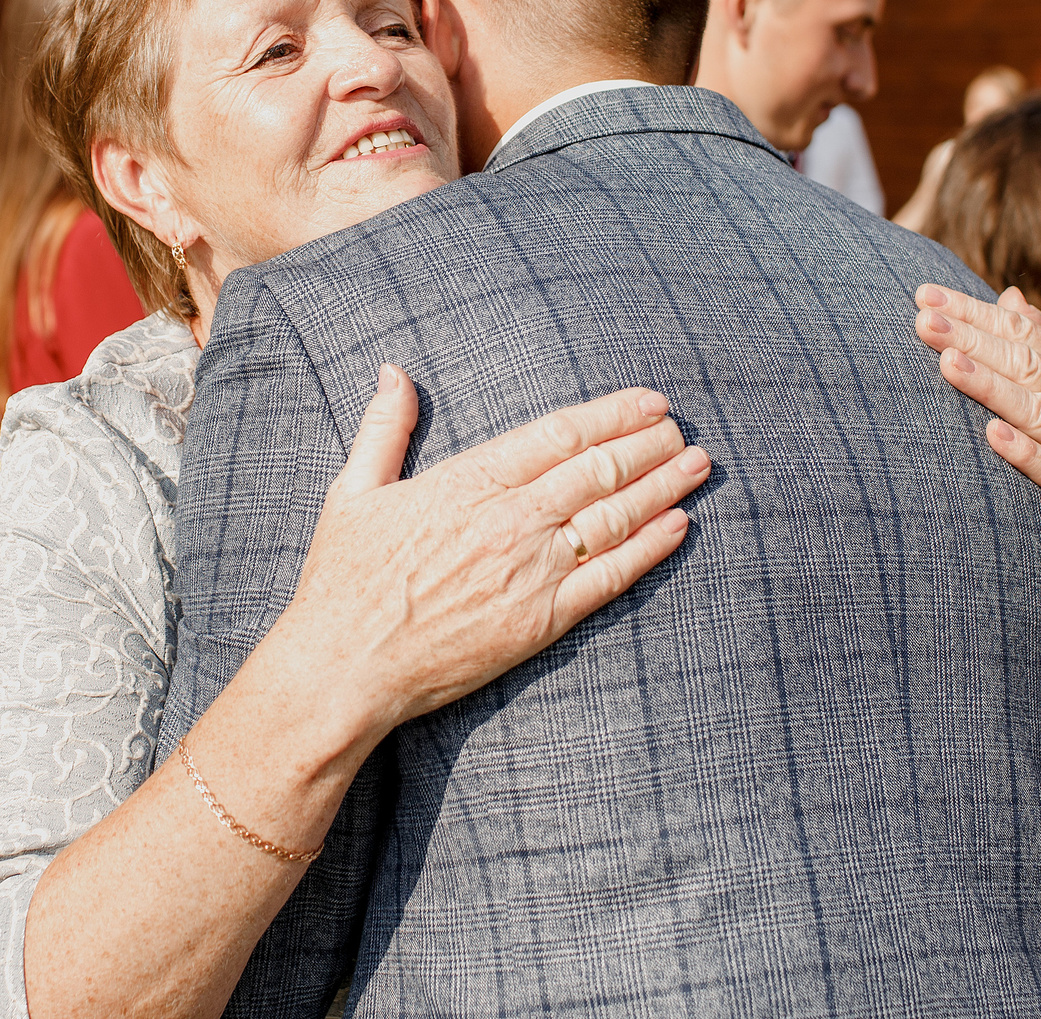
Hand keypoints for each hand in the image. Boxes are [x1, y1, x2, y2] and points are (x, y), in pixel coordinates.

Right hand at [271, 368, 709, 741]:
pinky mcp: (542, 621)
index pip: (559, 433)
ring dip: (662, 488)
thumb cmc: (343, 581)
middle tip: (682, 431)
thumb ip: (384, 427)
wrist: (345, 668)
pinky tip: (679, 527)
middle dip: (649, 446)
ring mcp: (531, 570)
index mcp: (469, 480)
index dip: (613, 413)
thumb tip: (394, 371)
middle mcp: (510, 519)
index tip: (650, 402)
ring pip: (614, 517)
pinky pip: (610, 577)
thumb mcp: (354, 491)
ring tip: (697, 467)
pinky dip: (649, 549)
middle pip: (598, 468)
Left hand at [911, 284, 1040, 574]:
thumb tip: (1010, 295)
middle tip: (922, 320)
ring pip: (1037, 410)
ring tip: (948, 363)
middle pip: (1024, 362)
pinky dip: (1026, 453)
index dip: (975, 311)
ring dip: (991, 386)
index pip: (1023, 331)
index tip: (924, 294)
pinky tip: (992, 436)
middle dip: (972, 339)